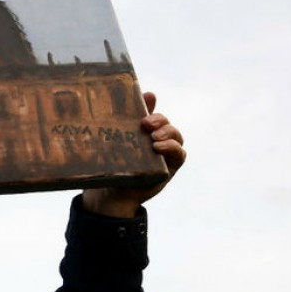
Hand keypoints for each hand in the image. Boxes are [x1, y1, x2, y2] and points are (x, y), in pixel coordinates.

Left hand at [81, 92, 185, 217]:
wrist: (111, 195)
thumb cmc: (111, 166)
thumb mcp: (113, 144)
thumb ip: (121, 125)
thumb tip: (126, 102)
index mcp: (141, 132)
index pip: (150, 112)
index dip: (151, 104)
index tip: (148, 97)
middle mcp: (155, 139)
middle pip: (165, 123)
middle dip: (159, 119)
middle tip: (146, 123)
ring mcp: (164, 153)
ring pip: (175, 136)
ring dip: (168, 133)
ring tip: (154, 137)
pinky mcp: (170, 167)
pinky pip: (180, 154)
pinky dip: (173, 148)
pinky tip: (160, 147)